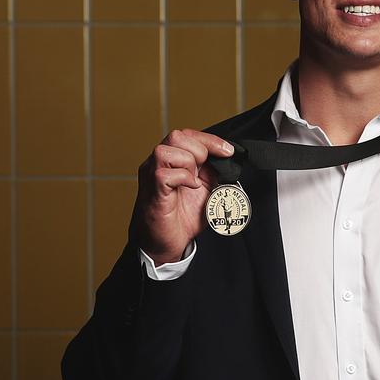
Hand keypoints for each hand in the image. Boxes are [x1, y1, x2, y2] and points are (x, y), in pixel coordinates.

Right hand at [133, 129, 233, 263]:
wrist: (165, 243)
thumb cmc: (181, 218)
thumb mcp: (205, 189)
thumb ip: (212, 172)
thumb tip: (225, 159)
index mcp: (170, 161)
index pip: (187, 135)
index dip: (210, 140)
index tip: (227, 151)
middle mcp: (158, 164)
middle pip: (176, 136)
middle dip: (199, 150)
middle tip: (204, 171)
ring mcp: (151, 176)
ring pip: (165, 151)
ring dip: (188, 164)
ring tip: (193, 181)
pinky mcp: (152, 191)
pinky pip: (163, 174)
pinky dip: (183, 178)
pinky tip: (190, 188)